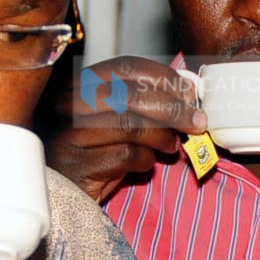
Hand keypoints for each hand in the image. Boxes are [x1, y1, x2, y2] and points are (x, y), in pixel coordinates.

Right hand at [43, 56, 206, 203]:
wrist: (63, 193)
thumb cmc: (94, 151)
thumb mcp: (114, 118)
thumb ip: (141, 102)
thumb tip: (187, 94)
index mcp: (81, 84)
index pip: (126, 67)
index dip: (163, 77)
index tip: (189, 93)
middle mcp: (71, 104)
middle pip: (132, 95)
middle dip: (173, 109)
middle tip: (196, 122)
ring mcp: (71, 134)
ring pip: (130, 125)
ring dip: (163, 136)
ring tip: (172, 145)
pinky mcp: (78, 164)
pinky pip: (125, 156)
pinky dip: (145, 160)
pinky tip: (146, 163)